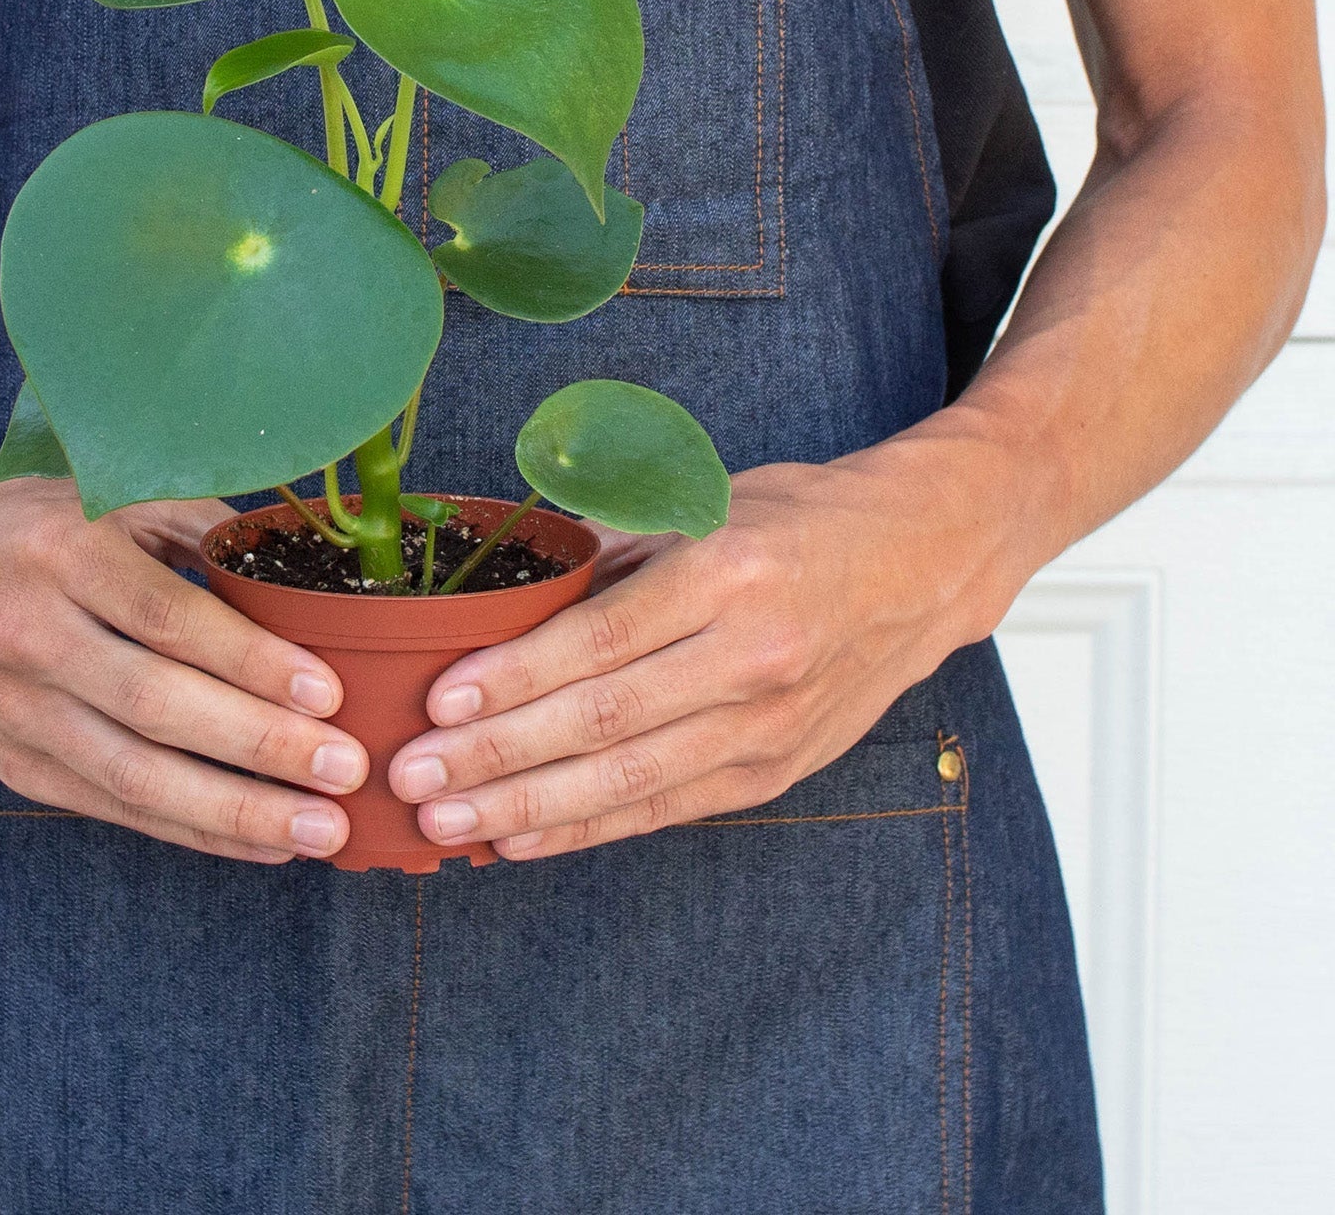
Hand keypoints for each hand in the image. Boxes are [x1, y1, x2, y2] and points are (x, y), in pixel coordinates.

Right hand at [0, 409, 368, 862]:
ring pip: (133, 777)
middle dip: (260, 747)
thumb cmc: (27, 516)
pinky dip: (190, 829)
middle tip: (346, 770)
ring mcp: (13, 708)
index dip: (252, 662)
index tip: (328, 692)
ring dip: (235, 811)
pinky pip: (112, 807)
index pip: (168, 620)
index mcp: (61, 552)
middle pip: (156, 707)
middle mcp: (28, 633)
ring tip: (319, 829)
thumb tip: (301, 573)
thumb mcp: (108, 490)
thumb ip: (201, 526)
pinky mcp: (11, 761)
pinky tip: (260, 840)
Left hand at [388, 438, 1029, 859]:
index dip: (513, 679)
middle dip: (496, 755)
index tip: (439, 700)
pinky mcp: (775, 769)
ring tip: (446, 821)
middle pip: (602, 721)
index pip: (599, 640)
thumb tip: (513, 588)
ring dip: (527, 807)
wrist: (927, 563)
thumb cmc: (805, 520)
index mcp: (728, 575)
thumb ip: (612, 551)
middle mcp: (752, 657)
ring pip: (629, 781)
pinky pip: (666, 808)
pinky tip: (522, 838)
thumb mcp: (708, 503)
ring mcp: (769, 724)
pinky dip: (588, 828)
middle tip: (414, 775)